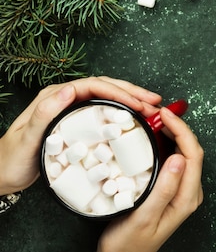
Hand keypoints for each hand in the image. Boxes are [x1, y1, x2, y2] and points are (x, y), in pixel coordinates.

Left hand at [0, 76, 162, 194]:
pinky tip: (136, 118)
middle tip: (155, 103)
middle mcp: (64, 98)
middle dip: (132, 92)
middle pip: (105, 87)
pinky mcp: (76, 120)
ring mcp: (71, 108)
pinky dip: (123, 111)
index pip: (94, 85)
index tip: (138, 105)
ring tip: (153, 108)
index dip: (119, 92)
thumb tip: (69, 89)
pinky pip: (104, 109)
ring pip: (107, 96)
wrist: (0, 174)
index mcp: (54, 97)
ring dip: (131, 99)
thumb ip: (44, 114)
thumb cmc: (11, 160)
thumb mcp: (26, 140)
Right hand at [98, 107, 203, 251]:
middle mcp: (189, 192)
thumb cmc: (130, 243)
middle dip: (177, 127)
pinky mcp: (171, 189)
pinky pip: (174, 159)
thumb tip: (179, 159)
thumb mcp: (144, 216)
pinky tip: (153, 136)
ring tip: (154, 119)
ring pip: (184, 153)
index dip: (181, 130)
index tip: (165, 115)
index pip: (193, 154)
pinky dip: (165, 143)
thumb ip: (163, 189)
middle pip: (191, 150)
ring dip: (172, 133)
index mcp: (187, 197)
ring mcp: (182, 190)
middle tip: (157, 112)